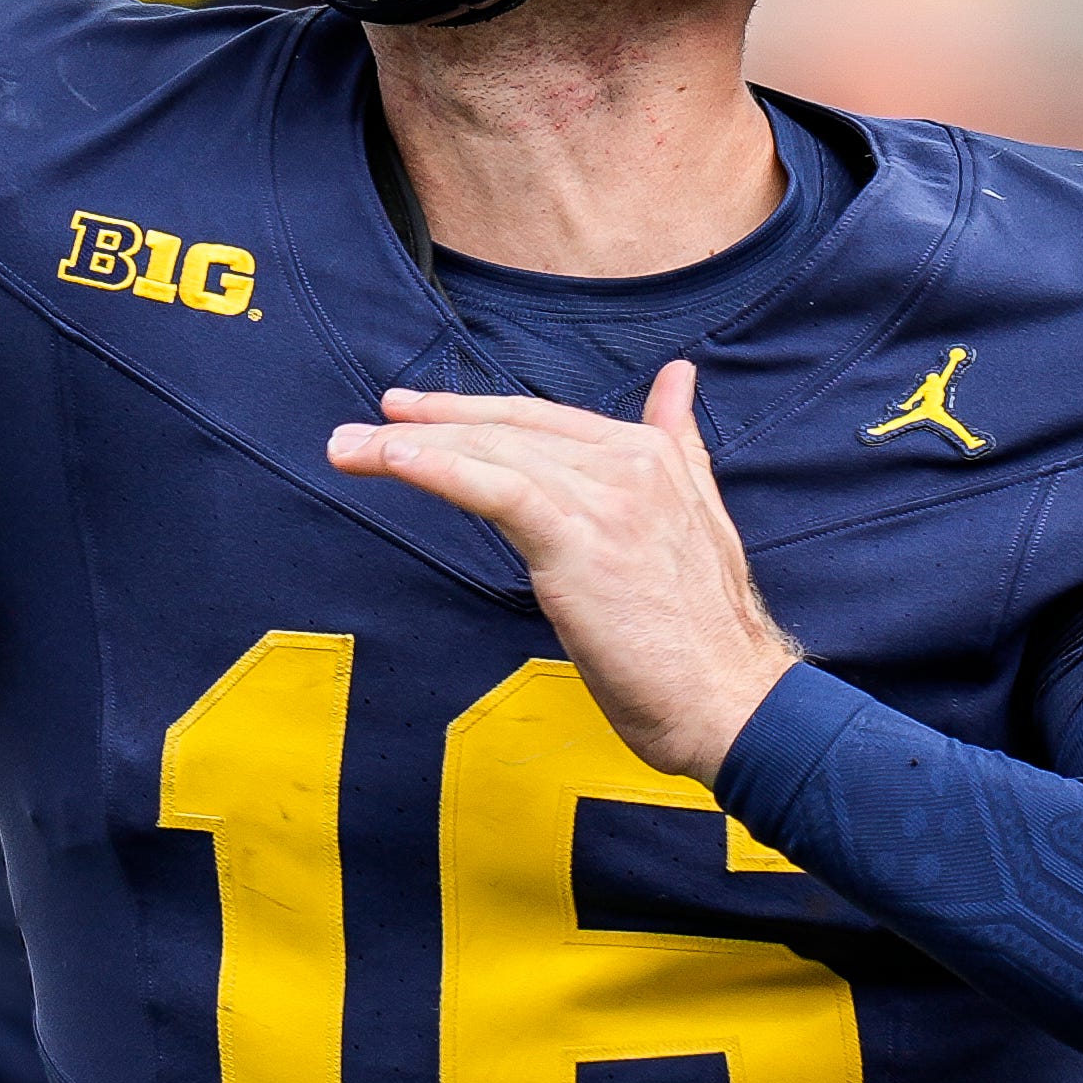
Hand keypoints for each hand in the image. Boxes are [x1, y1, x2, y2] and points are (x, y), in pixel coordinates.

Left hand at [327, 359, 797, 782]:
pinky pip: (495, 488)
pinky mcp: (580, 542)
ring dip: (408, 447)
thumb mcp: (699, 516)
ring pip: (492, 453)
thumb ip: (679, 444)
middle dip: (430, 422)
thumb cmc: (705, 633)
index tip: (417, 411)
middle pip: (508, 428)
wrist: (733, 702)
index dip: (474, 410)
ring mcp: (606, 500)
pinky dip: (437, 468)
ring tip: (350, 448)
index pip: (542, 418)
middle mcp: (630, 465)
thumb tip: (678, 380)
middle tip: (365, 424)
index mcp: (653, 455)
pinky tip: (392, 460)